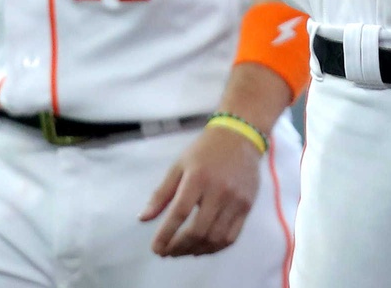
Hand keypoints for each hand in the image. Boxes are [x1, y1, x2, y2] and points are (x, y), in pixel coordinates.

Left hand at [140, 122, 262, 256]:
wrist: (241, 136)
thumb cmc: (205, 150)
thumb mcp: (179, 165)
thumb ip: (161, 193)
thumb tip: (143, 219)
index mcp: (198, 178)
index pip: (179, 213)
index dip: (165, 235)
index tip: (155, 249)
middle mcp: (219, 191)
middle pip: (197, 230)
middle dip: (178, 247)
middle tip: (167, 252)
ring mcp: (236, 200)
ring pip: (215, 237)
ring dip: (195, 250)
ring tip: (182, 251)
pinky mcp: (247, 206)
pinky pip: (231, 236)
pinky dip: (215, 248)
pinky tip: (202, 248)